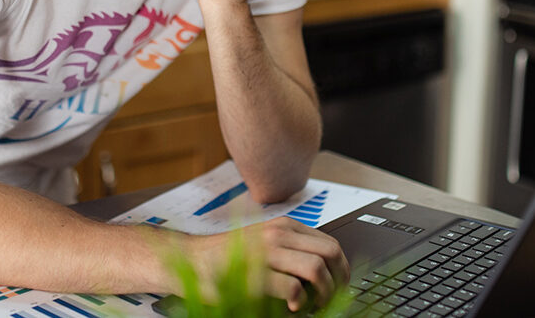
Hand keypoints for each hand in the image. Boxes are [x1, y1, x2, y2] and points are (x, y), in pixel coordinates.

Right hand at [182, 216, 349, 311]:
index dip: (342, 268)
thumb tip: (324, 270)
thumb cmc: (228, 256)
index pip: (330, 243)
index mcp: (285, 226)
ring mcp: (266, 252)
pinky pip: (291, 287)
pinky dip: (299, 301)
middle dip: (339, 280)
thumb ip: (291, 249)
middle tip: (332, 299)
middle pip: (330, 253)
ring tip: (314, 306)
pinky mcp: (254, 273)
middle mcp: (279, 234)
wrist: (192, 259)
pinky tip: (293, 307)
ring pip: (316, 268)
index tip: (341, 286)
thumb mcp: (265, 244)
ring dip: (323, 293)